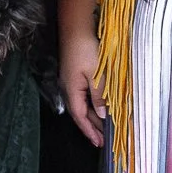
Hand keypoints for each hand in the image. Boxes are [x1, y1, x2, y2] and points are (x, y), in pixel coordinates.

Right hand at [60, 25, 106, 146]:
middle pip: (79, 113)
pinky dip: (91, 106)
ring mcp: (70, 81)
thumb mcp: (96, 74)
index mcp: (72, 90)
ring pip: (81, 105)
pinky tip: (98, 107)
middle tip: (102, 141)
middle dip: (90, 128)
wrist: (75, 28)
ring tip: (102, 129)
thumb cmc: (85, 49)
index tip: (98, 143)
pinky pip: (82, 97)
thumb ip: (99, 96)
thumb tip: (103, 116)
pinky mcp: (74, 74)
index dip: (89, 131)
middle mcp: (68, 88)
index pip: (80, 116)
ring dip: (91, 117)